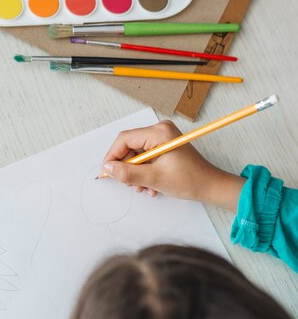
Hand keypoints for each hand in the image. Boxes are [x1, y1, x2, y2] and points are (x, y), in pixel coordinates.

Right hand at [101, 120, 244, 212]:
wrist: (211, 187)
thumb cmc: (190, 180)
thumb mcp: (154, 179)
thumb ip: (127, 173)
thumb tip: (107, 168)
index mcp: (159, 132)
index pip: (125, 139)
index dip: (112, 156)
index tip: (107, 171)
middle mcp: (160, 131)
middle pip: (130, 147)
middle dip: (126, 167)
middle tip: (127, 183)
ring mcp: (163, 138)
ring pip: (136, 154)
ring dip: (135, 173)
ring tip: (142, 187)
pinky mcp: (164, 146)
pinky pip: (145, 157)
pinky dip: (144, 172)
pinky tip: (149, 185)